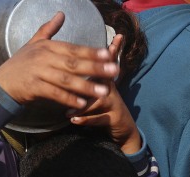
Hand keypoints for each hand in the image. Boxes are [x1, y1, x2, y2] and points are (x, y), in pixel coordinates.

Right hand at [0, 12, 118, 110]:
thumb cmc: (18, 65)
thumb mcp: (32, 43)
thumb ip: (48, 29)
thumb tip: (61, 14)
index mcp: (46, 46)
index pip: (74, 49)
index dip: (92, 52)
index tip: (110, 55)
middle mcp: (43, 57)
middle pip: (74, 63)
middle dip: (95, 68)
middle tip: (114, 72)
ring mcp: (38, 73)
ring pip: (66, 79)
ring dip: (86, 86)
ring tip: (104, 92)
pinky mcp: (33, 88)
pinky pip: (54, 93)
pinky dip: (69, 99)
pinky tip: (82, 103)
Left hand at [66, 35, 141, 152]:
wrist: (122, 127)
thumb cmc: (102, 107)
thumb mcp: (95, 90)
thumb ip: (85, 78)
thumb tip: (71, 64)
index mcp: (105, 81)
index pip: (104, 63)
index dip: (108, 51)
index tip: (113, 37)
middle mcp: (111, 89)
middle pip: (103, 79)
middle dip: (90, 79)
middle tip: (68, 82)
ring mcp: (114, 104)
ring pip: (100, 100)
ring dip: (82, 106)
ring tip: (67, 112)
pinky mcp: (114, 118)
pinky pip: (100, 119)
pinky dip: (86, 119)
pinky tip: (74, 121)